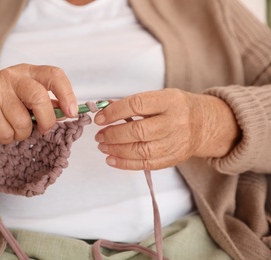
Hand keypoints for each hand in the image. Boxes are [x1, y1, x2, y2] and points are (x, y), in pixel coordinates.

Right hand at [0, 64, 77, 146]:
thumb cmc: (1, 102)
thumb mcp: (24, 97)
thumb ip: (47, 103)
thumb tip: (68, 112)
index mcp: (28, 72)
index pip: (54, 74)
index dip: (67, 93)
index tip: (72, 112)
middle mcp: (12, 76)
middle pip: (38, 97)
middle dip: (46, 120)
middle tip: (44, 130)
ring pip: (22, 122)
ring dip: (22, 134)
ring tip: (14, 130)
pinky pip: (5, 132)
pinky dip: (6, 139)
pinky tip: (0, 132)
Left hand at [94, 88, 240, 169]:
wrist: (204, 124)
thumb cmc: (176, 108)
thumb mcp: (159, 97)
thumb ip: (134, 104)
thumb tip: (105, 109)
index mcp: (170, 101)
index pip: (137, 105)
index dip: (114, 112)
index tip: (99, 118)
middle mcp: (175, 122)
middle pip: (138, 131)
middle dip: (113, 134)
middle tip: (99, 135)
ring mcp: (176, 142)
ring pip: (141, 150)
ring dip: (116, 150)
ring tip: (103, 146)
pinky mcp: (174, 158)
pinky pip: (146, 164)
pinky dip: (125, 163)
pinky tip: (112, 159)